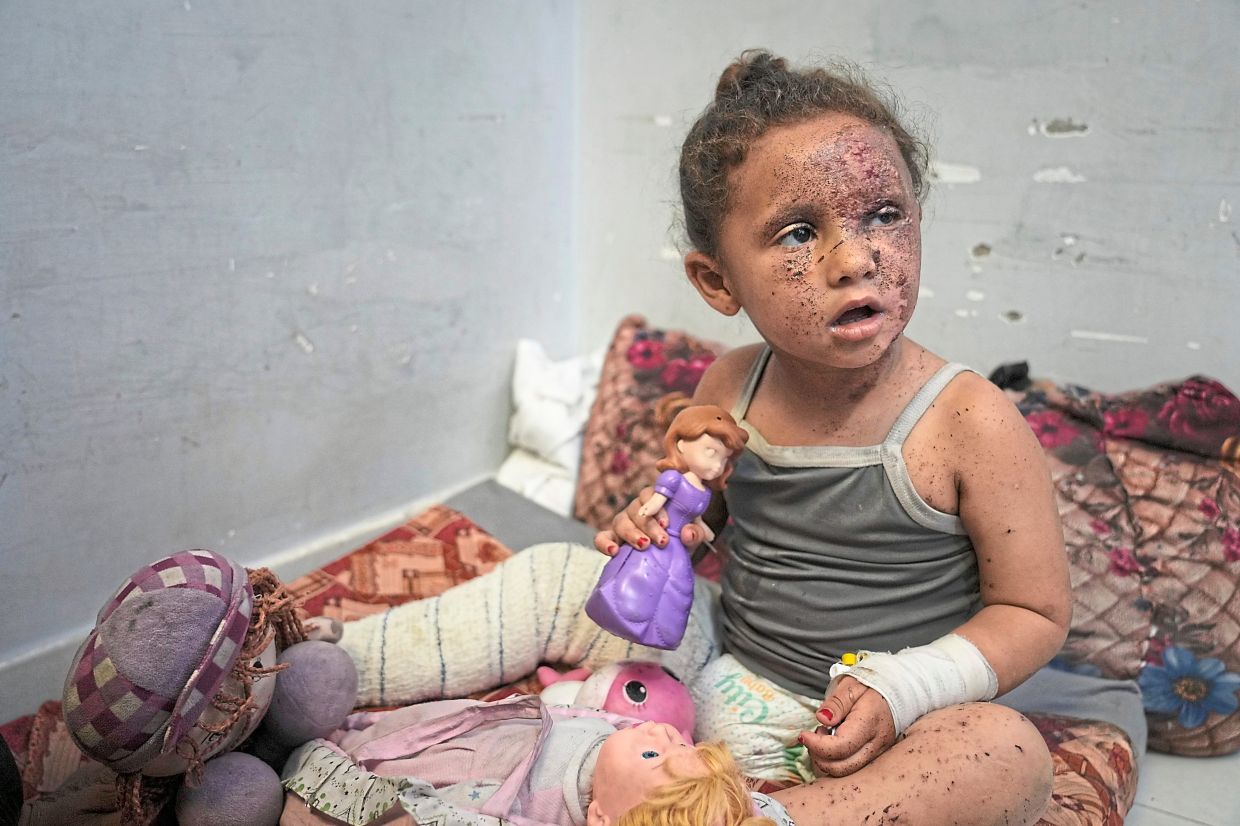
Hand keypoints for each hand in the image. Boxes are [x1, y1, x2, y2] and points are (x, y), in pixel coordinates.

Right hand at [592, 488, 707, 555]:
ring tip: (644, 546)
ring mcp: (624, 522)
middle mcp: (638, 508)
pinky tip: (613, 551)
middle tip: (662, 541)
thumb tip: (687, 533)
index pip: (652, 493)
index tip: (666, 523)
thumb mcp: (692, 535)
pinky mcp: (613, 538)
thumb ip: (694, 532)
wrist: (671, 556)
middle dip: (648, 525)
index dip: (657, 505)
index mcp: (656, 500)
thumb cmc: (681, 538)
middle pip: (636, 509)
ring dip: (632, 533)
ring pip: (620, 521)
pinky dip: (605, 542)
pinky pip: (602, 537)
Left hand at [798, 676, 896, 776]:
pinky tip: (834, 743)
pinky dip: (835, 761)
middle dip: (818, 756)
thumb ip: (835, 704)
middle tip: (814, 735)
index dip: (816, 745)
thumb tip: (822, 719)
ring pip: (845, 773)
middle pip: (841, 768)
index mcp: (869, 724)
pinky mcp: (874, 758)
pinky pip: (851, 769)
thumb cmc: (871, 687)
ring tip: (826, 736)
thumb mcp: (850, 687)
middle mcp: (876, 745)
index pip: (840, 747)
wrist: (896, 692)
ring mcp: (877, 754)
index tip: (803, 734)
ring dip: (826, 760)